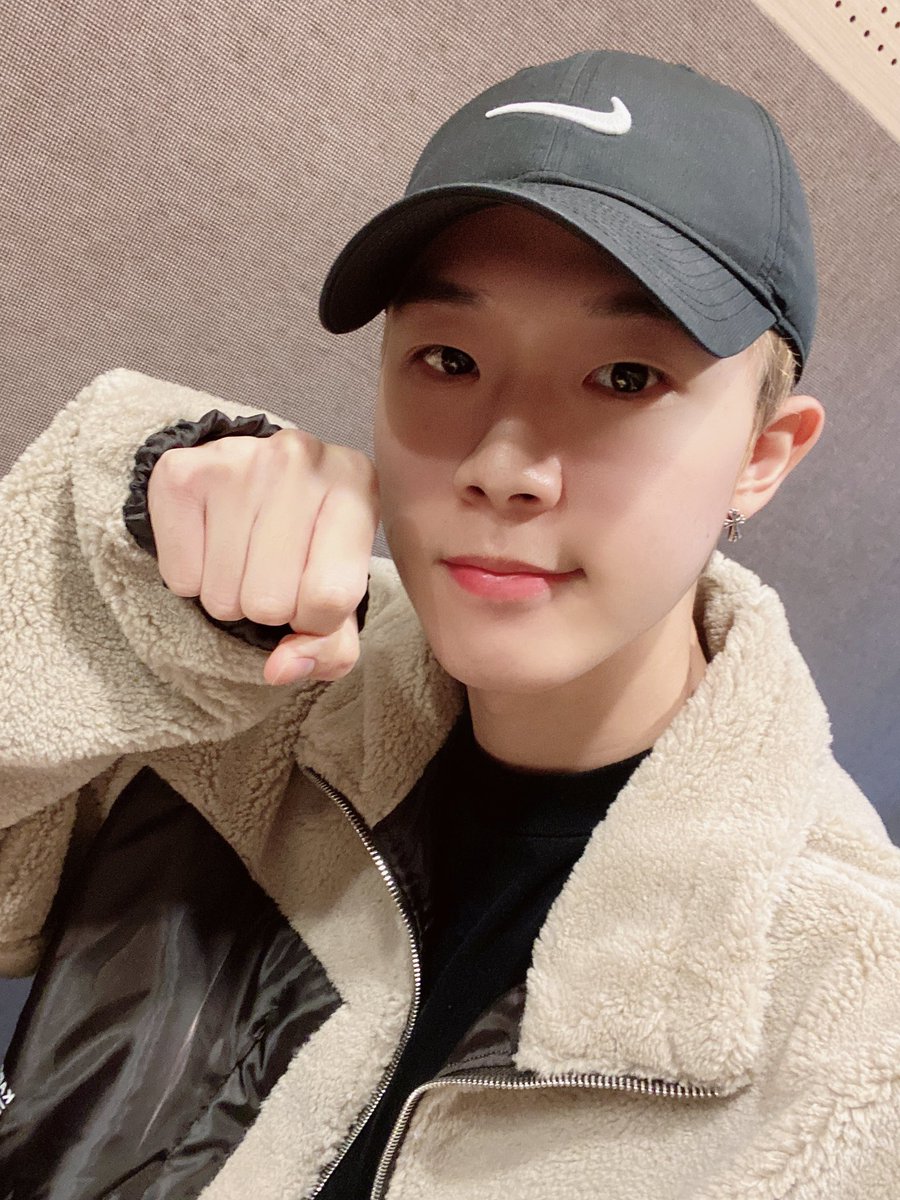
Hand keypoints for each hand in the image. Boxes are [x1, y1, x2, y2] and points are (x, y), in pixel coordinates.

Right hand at [147, 429, 378, 684]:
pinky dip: (191, 579)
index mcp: (356, 484)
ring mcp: (238, 460)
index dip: (314, 622)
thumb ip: (331, 645)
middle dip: (267, 608)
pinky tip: (209, 545)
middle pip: (269, 602)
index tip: (309, 601)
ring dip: (227, 596)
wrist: (247, 472)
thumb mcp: (339, 588)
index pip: (330, 597)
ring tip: (240, 557)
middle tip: (269, 572)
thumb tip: (281, 669)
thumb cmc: (305, 540)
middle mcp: (300, 459)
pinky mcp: (179, 470)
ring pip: (220, 596)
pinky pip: (179, 579)